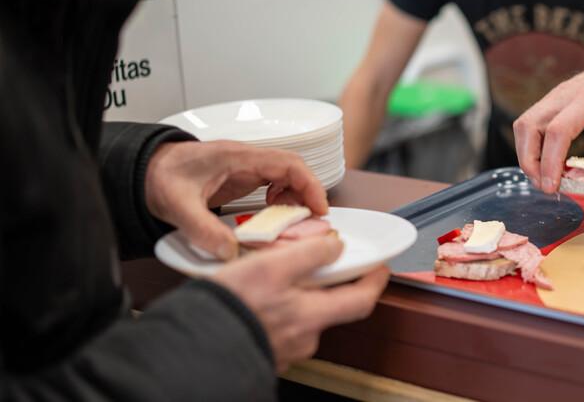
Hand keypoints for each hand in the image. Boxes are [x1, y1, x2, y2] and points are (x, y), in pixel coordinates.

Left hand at [145, 140, 328, 259]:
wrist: (144, 170)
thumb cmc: (159, 176)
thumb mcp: (177, 206)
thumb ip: (203, 230)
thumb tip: (229, 253)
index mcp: (237, 157)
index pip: (288, 164)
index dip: (310, 185)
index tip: (320, 208)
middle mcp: (246, 159)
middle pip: (293, 169)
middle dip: (308, 193)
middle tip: (313, 221)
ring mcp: (244, 167)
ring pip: (286, 175)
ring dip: (295, 197)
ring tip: (293, 221)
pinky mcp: (240, 177)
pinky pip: (273, 183)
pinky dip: (281, 198)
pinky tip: (273, 214)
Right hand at [209, 236, 389, 371]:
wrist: (189, 347)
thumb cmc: (226, 308)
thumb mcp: (269, 267)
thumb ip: (308, 254)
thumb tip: (336, 246)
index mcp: (311, 317)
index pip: (362, 300)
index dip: (375, 280)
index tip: (380, 266)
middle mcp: (304, 339)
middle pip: (331, 306)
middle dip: (329, 283)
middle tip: (321, 261)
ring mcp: (286, 349)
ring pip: (304, 315)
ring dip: (298, 295)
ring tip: (277, 275)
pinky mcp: (266, 351)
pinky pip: (283, 326)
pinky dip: (279, 308)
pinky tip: (259, 296)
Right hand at [514, 46, 583, 192]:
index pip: (557, 131)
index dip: (549, 161)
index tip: (552, 186)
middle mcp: (564, 95)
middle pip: (528, 126)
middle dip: (528, 161)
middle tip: (543, 186)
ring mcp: (554, 95)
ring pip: (523, 125)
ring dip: (526, 154)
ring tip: (542, 177)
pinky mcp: (551, 100)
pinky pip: (530, 123)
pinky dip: (532, 145)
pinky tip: (548, 162)